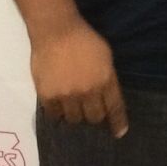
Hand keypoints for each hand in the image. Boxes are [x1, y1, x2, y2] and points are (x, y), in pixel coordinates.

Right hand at [30, 20, 127, 137]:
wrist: (57, 32)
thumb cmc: (85, 40)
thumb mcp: (106, 57)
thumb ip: (107, 78)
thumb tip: (106, 97)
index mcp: (105, 80)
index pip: (114, 107)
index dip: (118, 122)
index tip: (119, 133)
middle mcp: (87, 91)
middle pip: (93, 117)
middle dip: (94, 115)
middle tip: (90, 108)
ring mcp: (66, 95)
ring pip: (74, 118)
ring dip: (75, 114)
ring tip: (73, 104)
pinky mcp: (47, 96)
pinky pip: (54, 115)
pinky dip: (58, 112)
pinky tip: (59, 104)